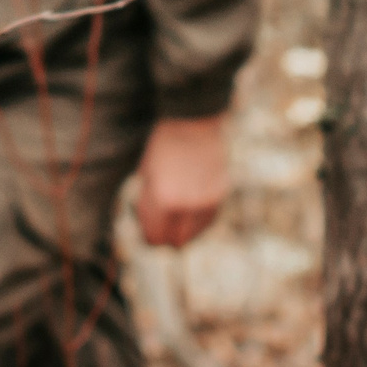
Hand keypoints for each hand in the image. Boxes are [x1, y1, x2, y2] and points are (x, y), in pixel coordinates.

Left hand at [134, 115, 230, 248]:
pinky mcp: (220, 196)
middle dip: (166, 236)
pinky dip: (197, 220)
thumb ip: (148, 203)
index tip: (147, 229)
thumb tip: (149, 225)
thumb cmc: (163, 147)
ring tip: (174, 213)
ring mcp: (206, 202)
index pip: (154, 237)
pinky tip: (189, 207)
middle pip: (175, 242)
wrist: (192, 123)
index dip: (148, 235)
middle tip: (160, 224)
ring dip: (183, 230)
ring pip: (194, 235)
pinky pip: (207, 222)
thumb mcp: (146, 175)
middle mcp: (186, 205)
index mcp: (163, 199)